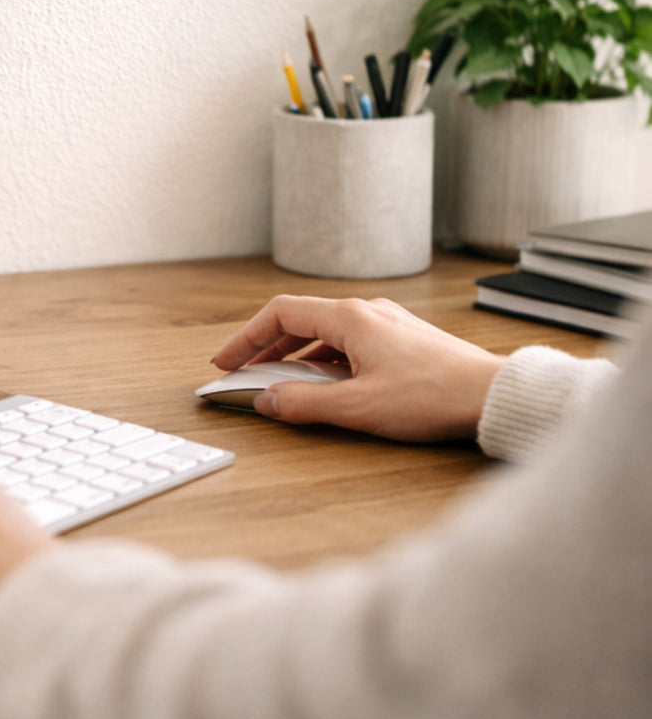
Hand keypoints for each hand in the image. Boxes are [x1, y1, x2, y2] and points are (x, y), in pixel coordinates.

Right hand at [210, 296, 503, 442]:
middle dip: (266, 347)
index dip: (246, 337)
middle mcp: (365, 311)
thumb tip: (266, 401)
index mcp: (349, 317)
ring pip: (324, 332)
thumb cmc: (433, 396)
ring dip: (295, 355)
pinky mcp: (401, 340)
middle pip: (299, 320)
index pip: (280, 313)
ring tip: (279, 381)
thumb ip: (304, 404)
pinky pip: (348, 342)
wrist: (493, 395)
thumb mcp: (358, 407)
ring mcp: (386, 323)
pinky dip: (323, 360)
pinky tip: (325, 385)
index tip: (226, 360)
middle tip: (243, 371)